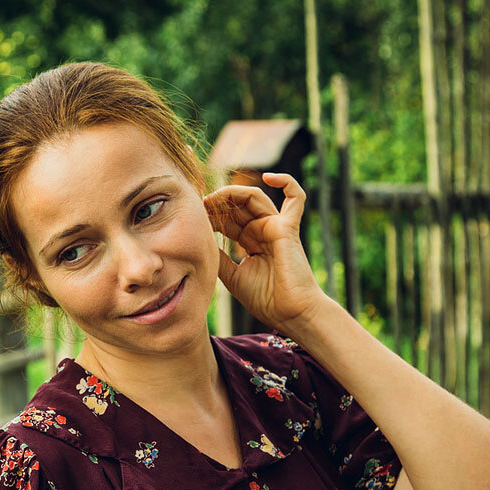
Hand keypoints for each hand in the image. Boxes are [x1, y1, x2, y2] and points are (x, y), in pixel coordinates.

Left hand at [204, 173, 328, 332]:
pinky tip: (269, 175)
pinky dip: (286, 181)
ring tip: (213, 199)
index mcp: (250, 241)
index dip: (210, 213)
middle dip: (216, 203)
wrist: (290, 314)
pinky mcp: (289, 227)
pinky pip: (296, 198)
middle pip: (237, 206)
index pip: (228, 219)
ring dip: (232, 193)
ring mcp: (276, 226)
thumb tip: (199, 240)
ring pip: (254, 197)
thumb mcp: (231, 276)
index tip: (193, 213)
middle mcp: (263, 230)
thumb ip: (218, 256)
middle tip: (198, 205)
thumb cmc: (265, 299)